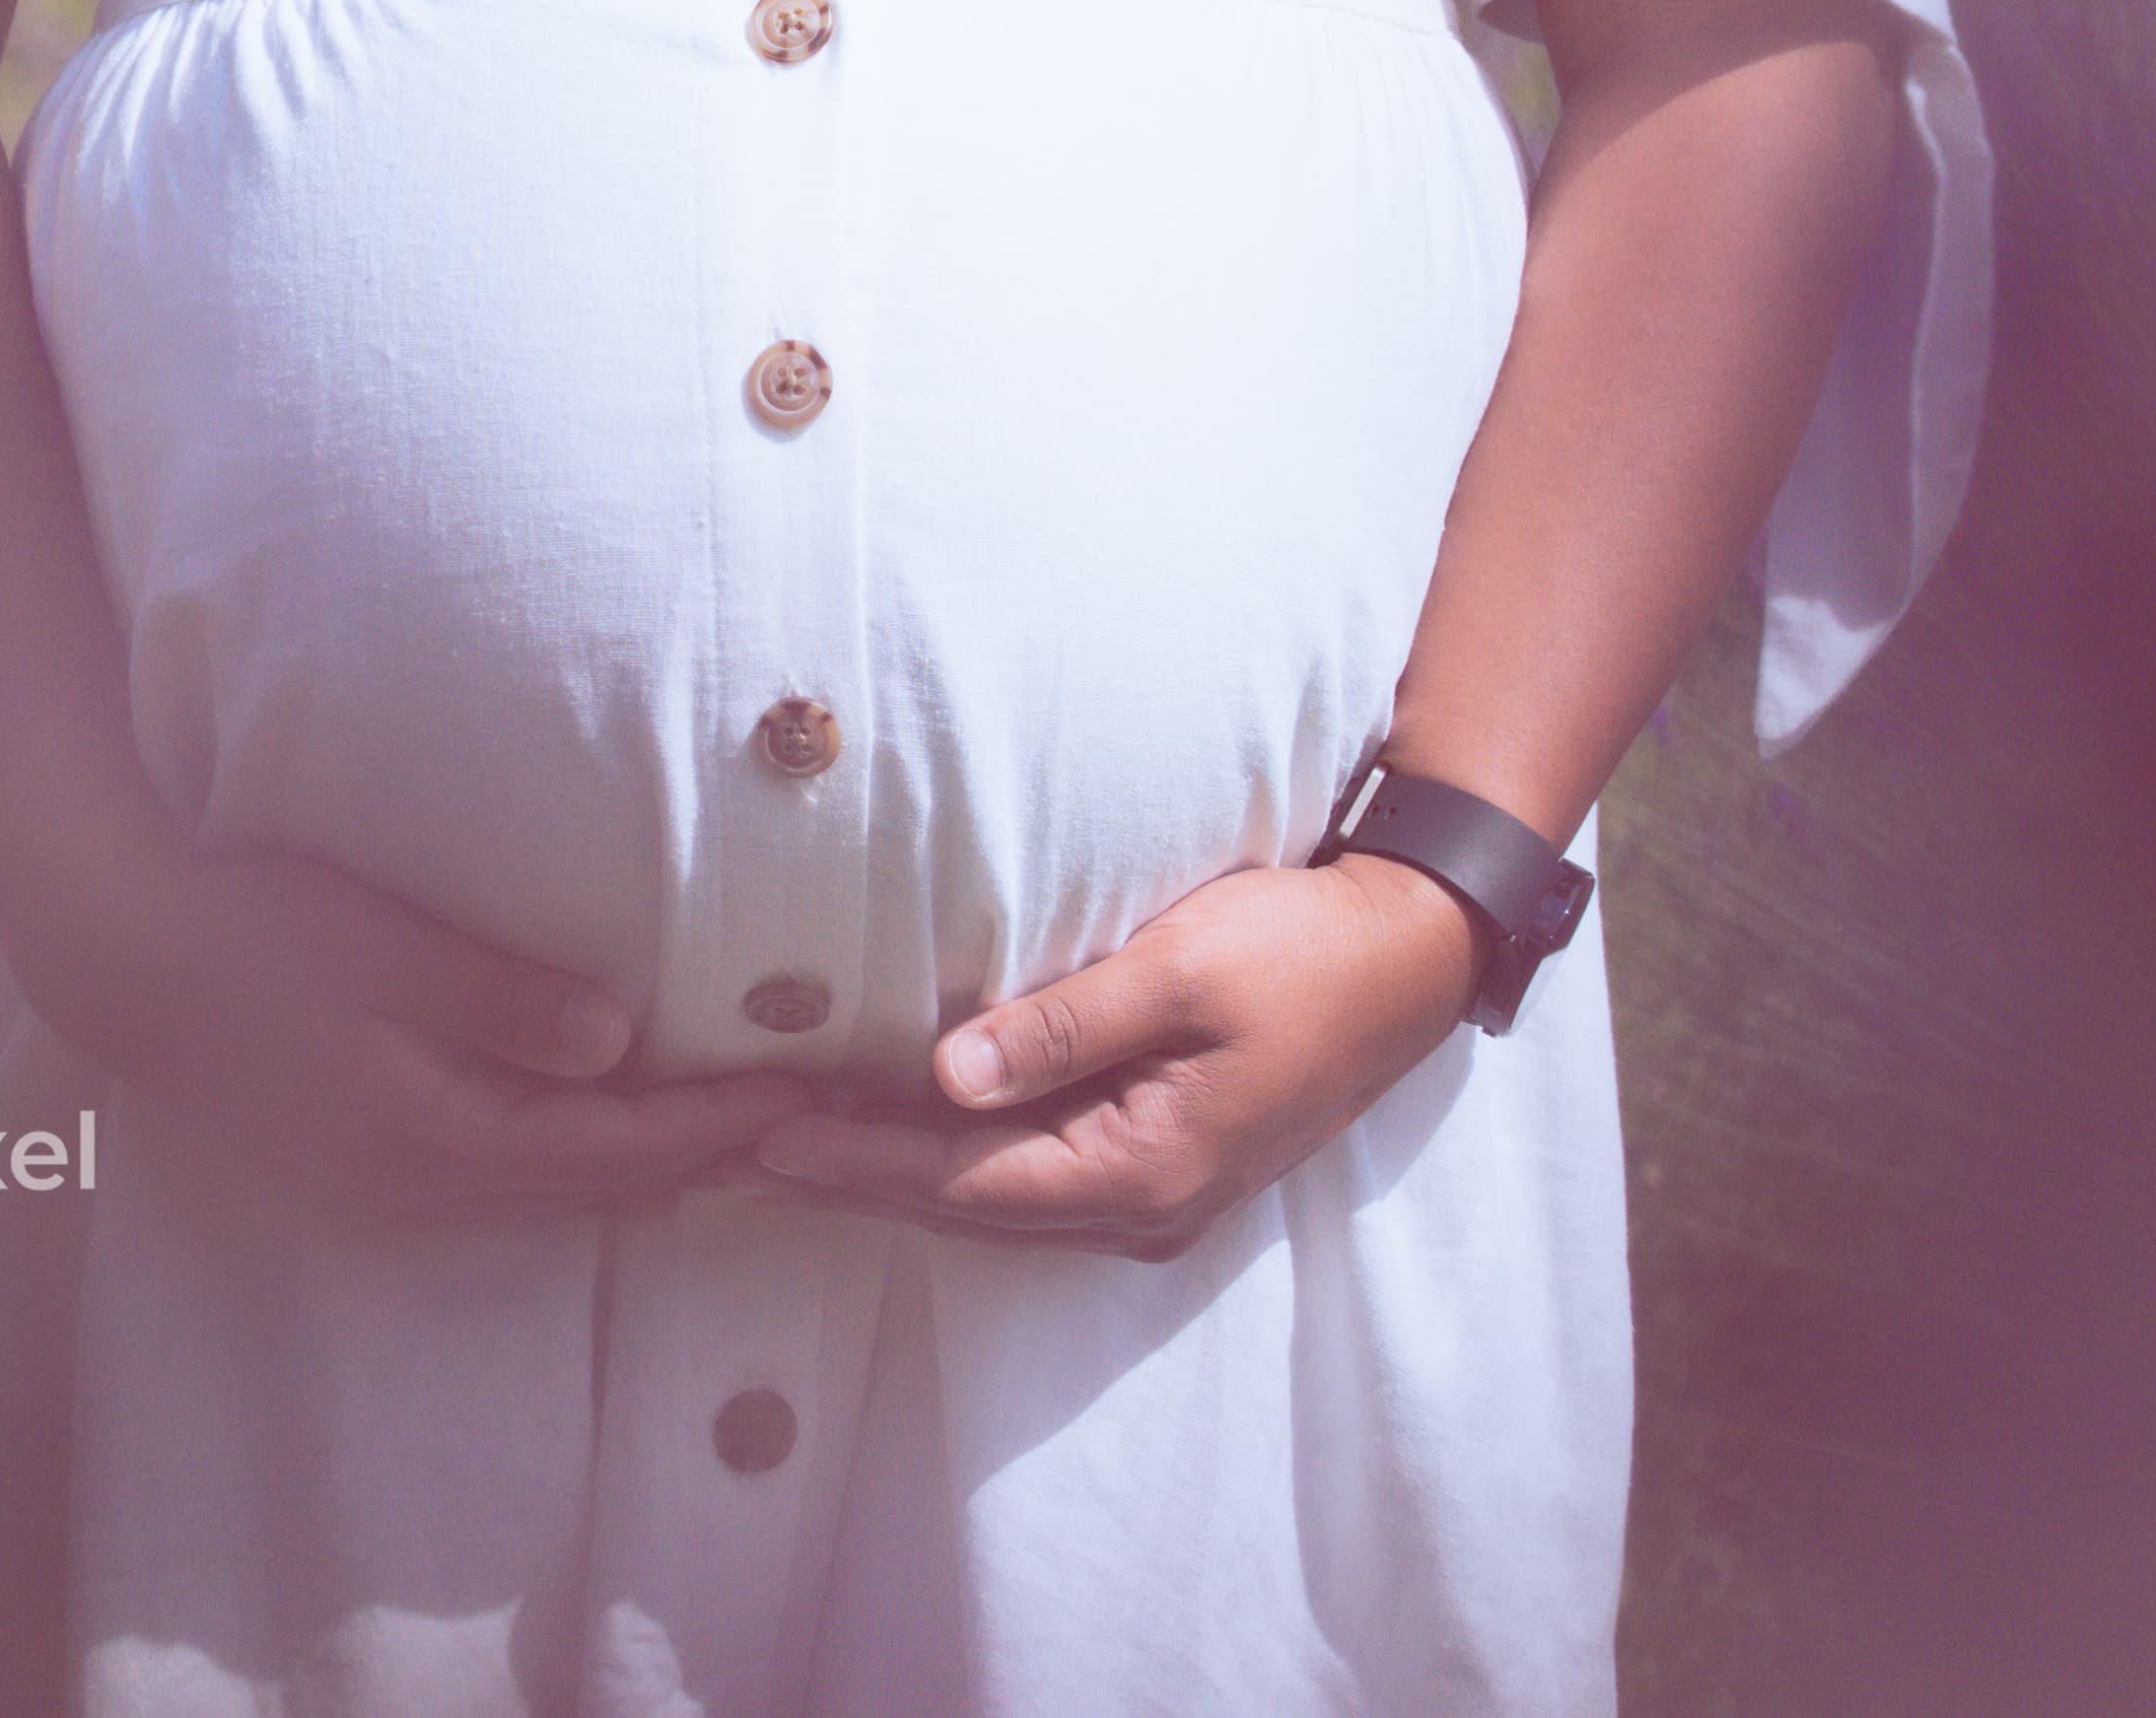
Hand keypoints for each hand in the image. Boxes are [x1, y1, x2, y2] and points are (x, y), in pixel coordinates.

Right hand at [2, 828, 799, 1232]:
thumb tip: (620, 1039)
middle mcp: (419, 1192)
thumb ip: (504, 1000)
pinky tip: (608, 1127)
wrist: (127, 964)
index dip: (714, 1123)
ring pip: (551, 1195)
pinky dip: (578, 1159)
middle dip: (702, 1156)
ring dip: (644, 1164)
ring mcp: (387, 1191)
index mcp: (434, 1142)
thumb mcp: (389, 951)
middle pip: (594, 1193)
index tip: (803, 1090)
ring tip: (733, 1127)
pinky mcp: (366, 1167)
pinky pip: (506, 1182)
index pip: (612, 1151)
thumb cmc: (260, 936)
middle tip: (803, 1117)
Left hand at [742, 854, 1484, 1261]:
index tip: (765, 1139)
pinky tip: (912, 1120)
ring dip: (903, 1168)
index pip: (963, 1180)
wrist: (1406, 955)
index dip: (859, 1162)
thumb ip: (1061, 1027)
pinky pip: (1037, 1168)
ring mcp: (1157, 1189)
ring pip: (999, 1194)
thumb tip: (944, 1076)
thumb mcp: (1177, 971)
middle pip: (969, 1204)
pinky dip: (963, 1150)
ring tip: (803, 1140)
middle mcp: (1142, 1206)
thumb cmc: (1296, 950)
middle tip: (748, 1149)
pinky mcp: (1164, 1154)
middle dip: (860, 1177)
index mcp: (1141, 1170)